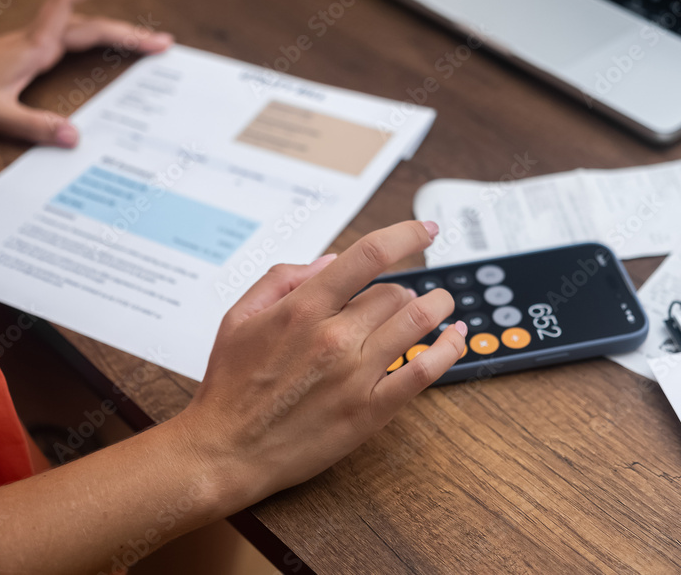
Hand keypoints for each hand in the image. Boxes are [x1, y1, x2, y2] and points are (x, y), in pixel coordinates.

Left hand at [0, 0, 173, 146]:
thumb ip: (33, 126)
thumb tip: (75, 137)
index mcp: (33, 46)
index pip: (68, 2)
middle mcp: (36, 41)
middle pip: (90, 24)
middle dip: (128, 30)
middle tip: (162, 43)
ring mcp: (32, 47)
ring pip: (82, 31)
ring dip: (113, 34)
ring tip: (144, 46)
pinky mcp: (27, 57)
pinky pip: (71, 43)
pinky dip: (95, 43)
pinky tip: (103, 54)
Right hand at [182, 220, 467, 510]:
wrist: (225, 451)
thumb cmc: (229, 386)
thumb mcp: (238, 316)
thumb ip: (283, 279)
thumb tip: (331, 262)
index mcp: (303, 308)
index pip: (369, 255)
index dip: (407, 234)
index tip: (427, 230)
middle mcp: (334, 336)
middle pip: (394, 292)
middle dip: (402, 288)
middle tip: (399, 298)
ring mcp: (356, 375)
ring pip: (417, 322)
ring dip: (437, 306)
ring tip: (442, 304)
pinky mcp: (370, 410)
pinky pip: (423, 372)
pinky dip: (447, 350)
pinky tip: (455, 338)